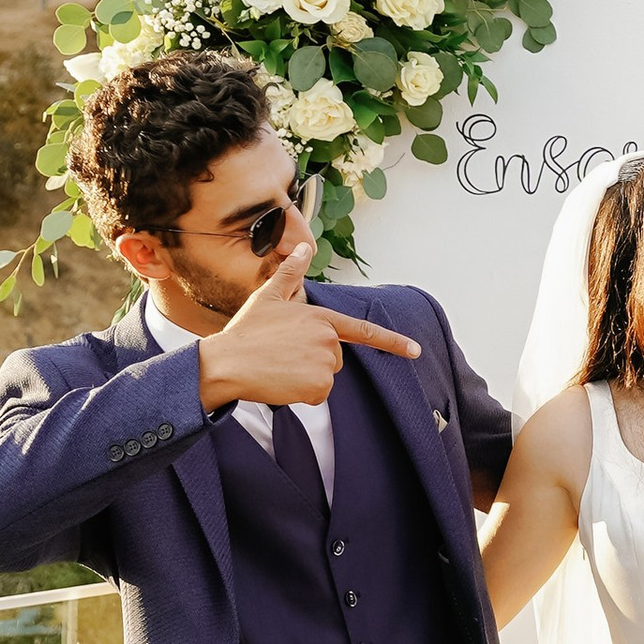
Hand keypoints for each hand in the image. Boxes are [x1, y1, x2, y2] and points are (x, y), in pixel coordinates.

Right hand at [198, 240, 422, 410]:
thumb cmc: (247, 332)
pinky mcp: (318, 387)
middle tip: (284, 354)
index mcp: (320, 317)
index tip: (415, 350)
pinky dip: (302, 394)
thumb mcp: (268, 297)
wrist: (228, 363)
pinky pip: (318, 395)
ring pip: (326, 377)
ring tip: (280, 367)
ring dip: (307, 377)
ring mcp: (325, 364)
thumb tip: (303, 248)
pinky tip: (281, 381)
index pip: (363, 331)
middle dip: (313, 359)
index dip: (392, 342)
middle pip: (334, 358)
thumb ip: (290, 274)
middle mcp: (328, 340)